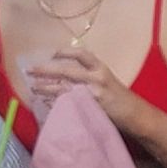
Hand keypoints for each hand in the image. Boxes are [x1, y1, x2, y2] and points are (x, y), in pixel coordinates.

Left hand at [26, 47, 165, 140]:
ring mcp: (93, 94)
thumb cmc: (120, 99)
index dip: (64, 52)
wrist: (136, 116)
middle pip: (66, 70)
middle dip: (46, 69)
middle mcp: (97, 78)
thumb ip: (89, 75)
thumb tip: (65, 74)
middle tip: (30, 70)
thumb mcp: (107, 81)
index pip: (81, 54)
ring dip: (45, 87)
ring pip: (63, 87)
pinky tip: (46, 102)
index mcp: (101, 68)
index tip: (52, 53)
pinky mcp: (90, 109)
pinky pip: (67, 103)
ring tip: (34, 87)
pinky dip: (55, 102)